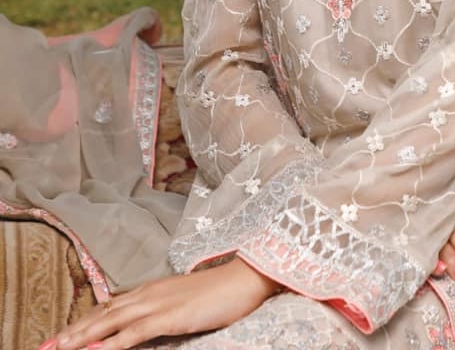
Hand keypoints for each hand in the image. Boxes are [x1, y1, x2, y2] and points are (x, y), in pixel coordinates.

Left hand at [39, 257, 280, 349]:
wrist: (244, 278)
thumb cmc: (218, 292)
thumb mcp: (182, 302)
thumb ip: (160, 311)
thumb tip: (141, 325)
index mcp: (150, 290)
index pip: (107, 308)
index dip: (82, 323)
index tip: (60, 337)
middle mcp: (147, 294)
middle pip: (101, 314)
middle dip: (72, 333)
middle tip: (46, 347)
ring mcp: (158, 304)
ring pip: (110, 322)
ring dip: (82, 338)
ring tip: (58, 349)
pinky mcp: (170, 316)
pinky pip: (134, 333)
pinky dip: (112, 343)